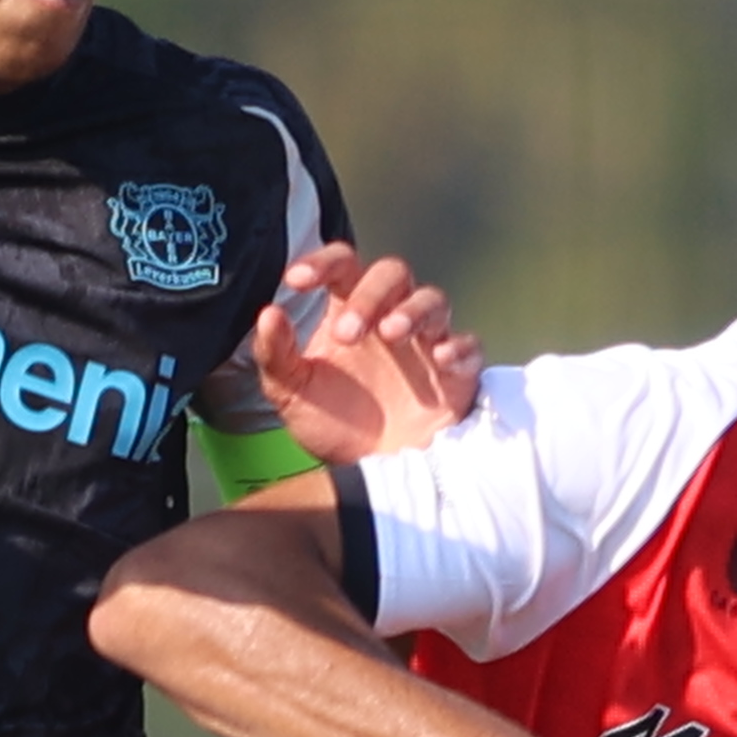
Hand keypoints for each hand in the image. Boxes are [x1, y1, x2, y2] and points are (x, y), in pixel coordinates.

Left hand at [249, 241, 485, 464]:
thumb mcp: (291, 395)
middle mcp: (391, 316)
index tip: (296, 279)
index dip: (322, 263)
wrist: (370, 474)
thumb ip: (275, 355)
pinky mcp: (457, 372)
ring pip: (433, 299)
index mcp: (350, 311)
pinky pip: (469, 345)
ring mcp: (427, 341)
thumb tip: (268, 313)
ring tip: (391, 334)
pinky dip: (458, 347)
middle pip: (392, 273)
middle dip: (369, 295)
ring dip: (413, 311)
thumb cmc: (333, 424)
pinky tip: (440, 359)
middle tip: (347, 334)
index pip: (343, 266)